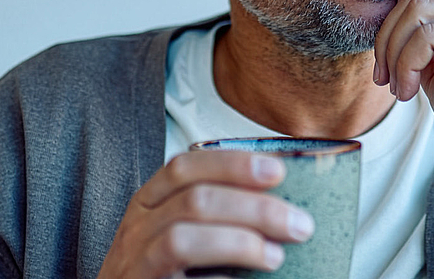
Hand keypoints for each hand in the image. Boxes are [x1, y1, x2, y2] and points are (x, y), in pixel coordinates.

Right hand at [97, 150, 314, 278]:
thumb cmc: (168, 269)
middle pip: (195, 201)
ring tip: (275, 257)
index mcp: (150, 201)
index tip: (277, 171)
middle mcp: (137, 228)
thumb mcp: (186, 229)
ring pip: (182, 240)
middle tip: (299, 224)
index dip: (232, 164)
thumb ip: (219, 211)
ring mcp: (135, 263)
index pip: (184, 167)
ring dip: (238, 243)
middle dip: (254, 208)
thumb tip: (283, 203)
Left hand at [373, 0, 433, 171]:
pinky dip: (407, 63)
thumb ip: (419, 39)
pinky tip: (411, 91)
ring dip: (394, 53)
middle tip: (385, 76)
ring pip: (416, 9)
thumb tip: (387, 21)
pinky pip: (427, 35)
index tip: (392, 46)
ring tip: (400, 88)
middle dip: (386, 35)